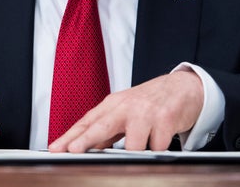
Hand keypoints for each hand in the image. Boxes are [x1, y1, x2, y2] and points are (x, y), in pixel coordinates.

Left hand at [48, 70, 202, 152]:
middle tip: (72, 152)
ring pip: (133, 145)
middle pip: (102, 126)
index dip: (70, 136)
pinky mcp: (165, 119)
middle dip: (85, 140)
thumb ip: (107, 130)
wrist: (183, 87)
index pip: (87, 122)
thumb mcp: (125, 111)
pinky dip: (157, 149)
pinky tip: (161, 138)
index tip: (56, 148)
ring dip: (136, 151)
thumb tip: (86, 148)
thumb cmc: (150, 102)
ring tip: (144, 143)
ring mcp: (145, 112)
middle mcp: (126, 107)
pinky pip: (156, 147)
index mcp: (113, 105)